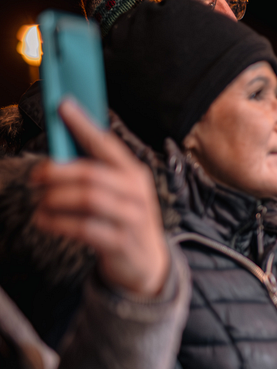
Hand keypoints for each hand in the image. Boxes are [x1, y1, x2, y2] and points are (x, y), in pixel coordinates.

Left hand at [31, 99, 168, 296]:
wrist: (147, 263)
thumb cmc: (124, 220)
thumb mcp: (120, 193)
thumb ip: (97, 172)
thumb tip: (59, 151)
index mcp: (135, 174)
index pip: (107, 144)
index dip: (84, 124)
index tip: (63, 105)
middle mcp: (137, 194)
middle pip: (91, 174)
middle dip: (57, 172)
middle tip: (35, 177)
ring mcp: (132, 219)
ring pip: (87, 199)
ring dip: (55, 199)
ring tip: (41, 202)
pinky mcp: (121, 243)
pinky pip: (84, 229)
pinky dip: (57, 223)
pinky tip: (44, 221)